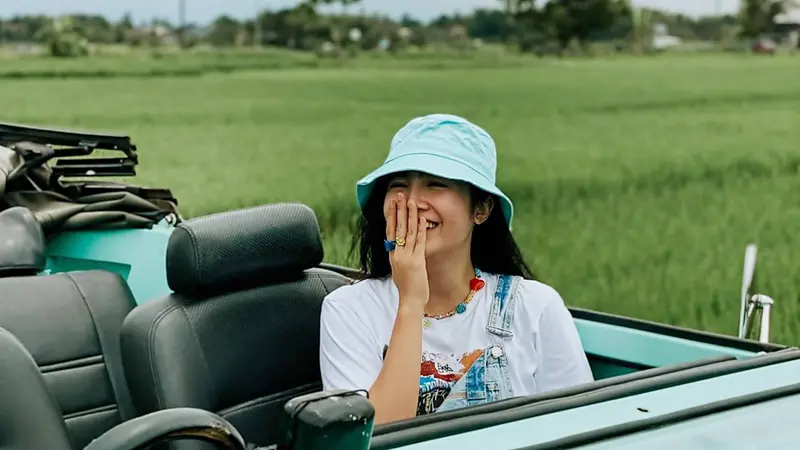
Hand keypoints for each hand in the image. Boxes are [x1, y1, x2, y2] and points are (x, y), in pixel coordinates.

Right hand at [386, 192, 428, 309]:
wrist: (409, 301)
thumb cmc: (407, 288)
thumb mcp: (398, 270)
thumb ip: (398, 257)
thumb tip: (397, 249)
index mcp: (392, 255)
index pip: (390, 231)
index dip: (391, 216)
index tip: (392, 203)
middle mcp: (397, 254)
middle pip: (397, 228)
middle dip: (398, 210)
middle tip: (398, 195)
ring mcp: (407, 257)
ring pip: (408, 232)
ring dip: (410, 215)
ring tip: (411, 201)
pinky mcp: (417, 261)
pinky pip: (419, 242)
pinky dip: (421, 229)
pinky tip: (422, 218)